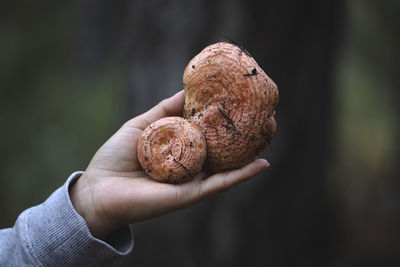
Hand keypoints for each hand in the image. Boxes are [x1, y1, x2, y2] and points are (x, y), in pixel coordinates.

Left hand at [70, 90, 269, 238]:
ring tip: (268, 139)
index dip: (219, 121)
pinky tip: (261, 164)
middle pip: (220, 151)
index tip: (236, 105)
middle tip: (260, 121)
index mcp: (177, 150)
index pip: (204, 134)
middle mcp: (188, 165)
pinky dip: (242, 175)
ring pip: (227, 167)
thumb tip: (186, 91)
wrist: (100, 189)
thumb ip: (164, 110)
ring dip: (248, 155)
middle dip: (239, 138)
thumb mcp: (141, 125)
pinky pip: (221, 183)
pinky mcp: (191, 194)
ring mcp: (192, 180)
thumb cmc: (116, 157)